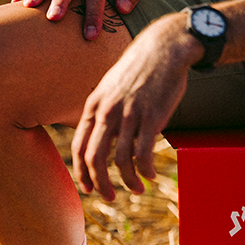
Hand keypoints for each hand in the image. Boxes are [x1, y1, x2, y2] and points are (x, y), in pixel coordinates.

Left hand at [72, 14, 196, 199]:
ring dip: (128, 181)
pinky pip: (143, 153)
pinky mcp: (152, 117)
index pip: (79, 147)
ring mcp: (129, 114)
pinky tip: (150, 175)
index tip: (89, 187)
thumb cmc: (140, 68)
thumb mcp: (111, 86)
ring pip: (120, 160)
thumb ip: (103, 111)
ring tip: (137, 189)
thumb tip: (101, 138)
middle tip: (110, 196)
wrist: (165, 47)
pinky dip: (145, 170)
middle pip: (95, 159)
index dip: (81, 172)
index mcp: (94, 105)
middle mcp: (108, 111)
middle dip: (100, 184)